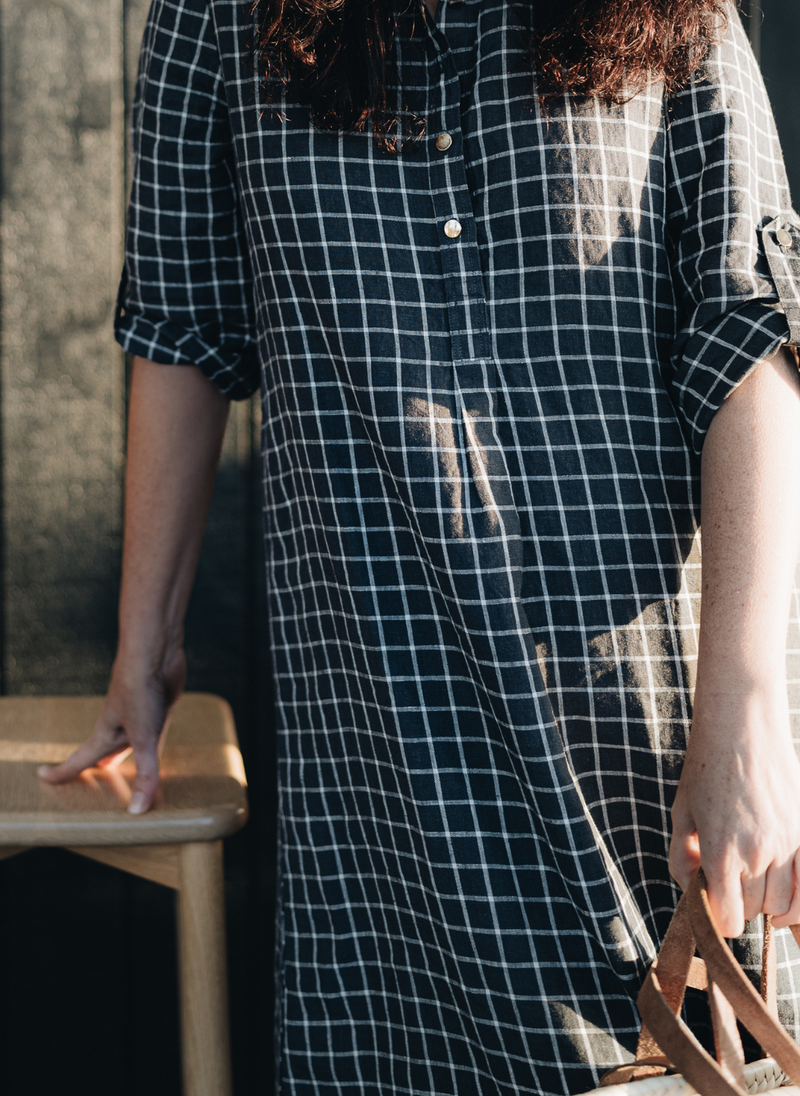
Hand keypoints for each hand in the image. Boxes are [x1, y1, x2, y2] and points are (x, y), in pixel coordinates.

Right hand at [38, 645, 185, 813]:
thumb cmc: (141, 690)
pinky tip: (157, 744)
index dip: (61, 772)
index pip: (79, 760)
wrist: (155, 653)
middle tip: (86, 781)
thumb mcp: (143, 737)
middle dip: (94, 767)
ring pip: (128, 742)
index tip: (42, 776)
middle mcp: (118, 726)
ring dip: (125, 756)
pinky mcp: (157, 706)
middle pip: (103, 752)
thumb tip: (137, 810)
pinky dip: (151, 742)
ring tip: (122, 770)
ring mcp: (137, 715)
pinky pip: (152, 731)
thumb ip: (145, 773)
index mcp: (105, 734)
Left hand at [669, 682, 799, 936]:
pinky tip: (786, 894)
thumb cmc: (705, 770)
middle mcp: (757, 854)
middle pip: (755, 911)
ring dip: (769, 900)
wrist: (741, 730)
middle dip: (740, 903)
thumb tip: (692, 892)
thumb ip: (682, 860)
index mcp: (720, 852)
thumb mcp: (681, 814)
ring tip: (754, 878)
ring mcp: (786, 845)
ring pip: (784, 904)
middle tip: (730, 878)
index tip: (715, 903)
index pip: (730, 921)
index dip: (720, 918)